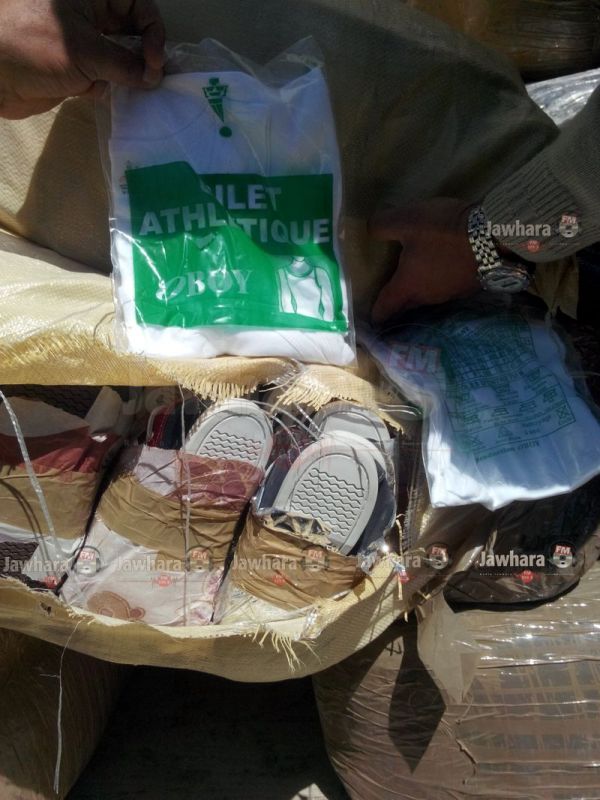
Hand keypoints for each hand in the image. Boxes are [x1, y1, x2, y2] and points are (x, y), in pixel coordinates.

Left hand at [0, 0, 164, 118]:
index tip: (155, 62)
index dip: (153, 31)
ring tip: (132, 90)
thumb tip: (153, 77)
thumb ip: (125, 64)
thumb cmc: (33, 46)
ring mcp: (82, 41)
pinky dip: (107, 87)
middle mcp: (89, 13)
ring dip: (126, 75)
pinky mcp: (75, 67)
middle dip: (143, 55)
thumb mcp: (86, 52)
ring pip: (120, 56)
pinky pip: (105, 76)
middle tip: (152, 80)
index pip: (138, 5)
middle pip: (132, 31)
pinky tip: (96, 93)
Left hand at [369, 198, 481, 323]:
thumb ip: (382, 226)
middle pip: (406, 306)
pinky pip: (447, 288)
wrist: (495, 234)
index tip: (368, 320)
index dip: (374, 314)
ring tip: (415, 278)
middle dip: (396, 304)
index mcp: (408, 287)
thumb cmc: (443, 231)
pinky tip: (442, 268)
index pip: (384, 309)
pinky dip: (441, 281)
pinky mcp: (470, 286)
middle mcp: (428, 297)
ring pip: (428, 297)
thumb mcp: (406, 220)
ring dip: (421, 291)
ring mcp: (451, 294)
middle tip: (388, 297)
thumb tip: (369, 231)